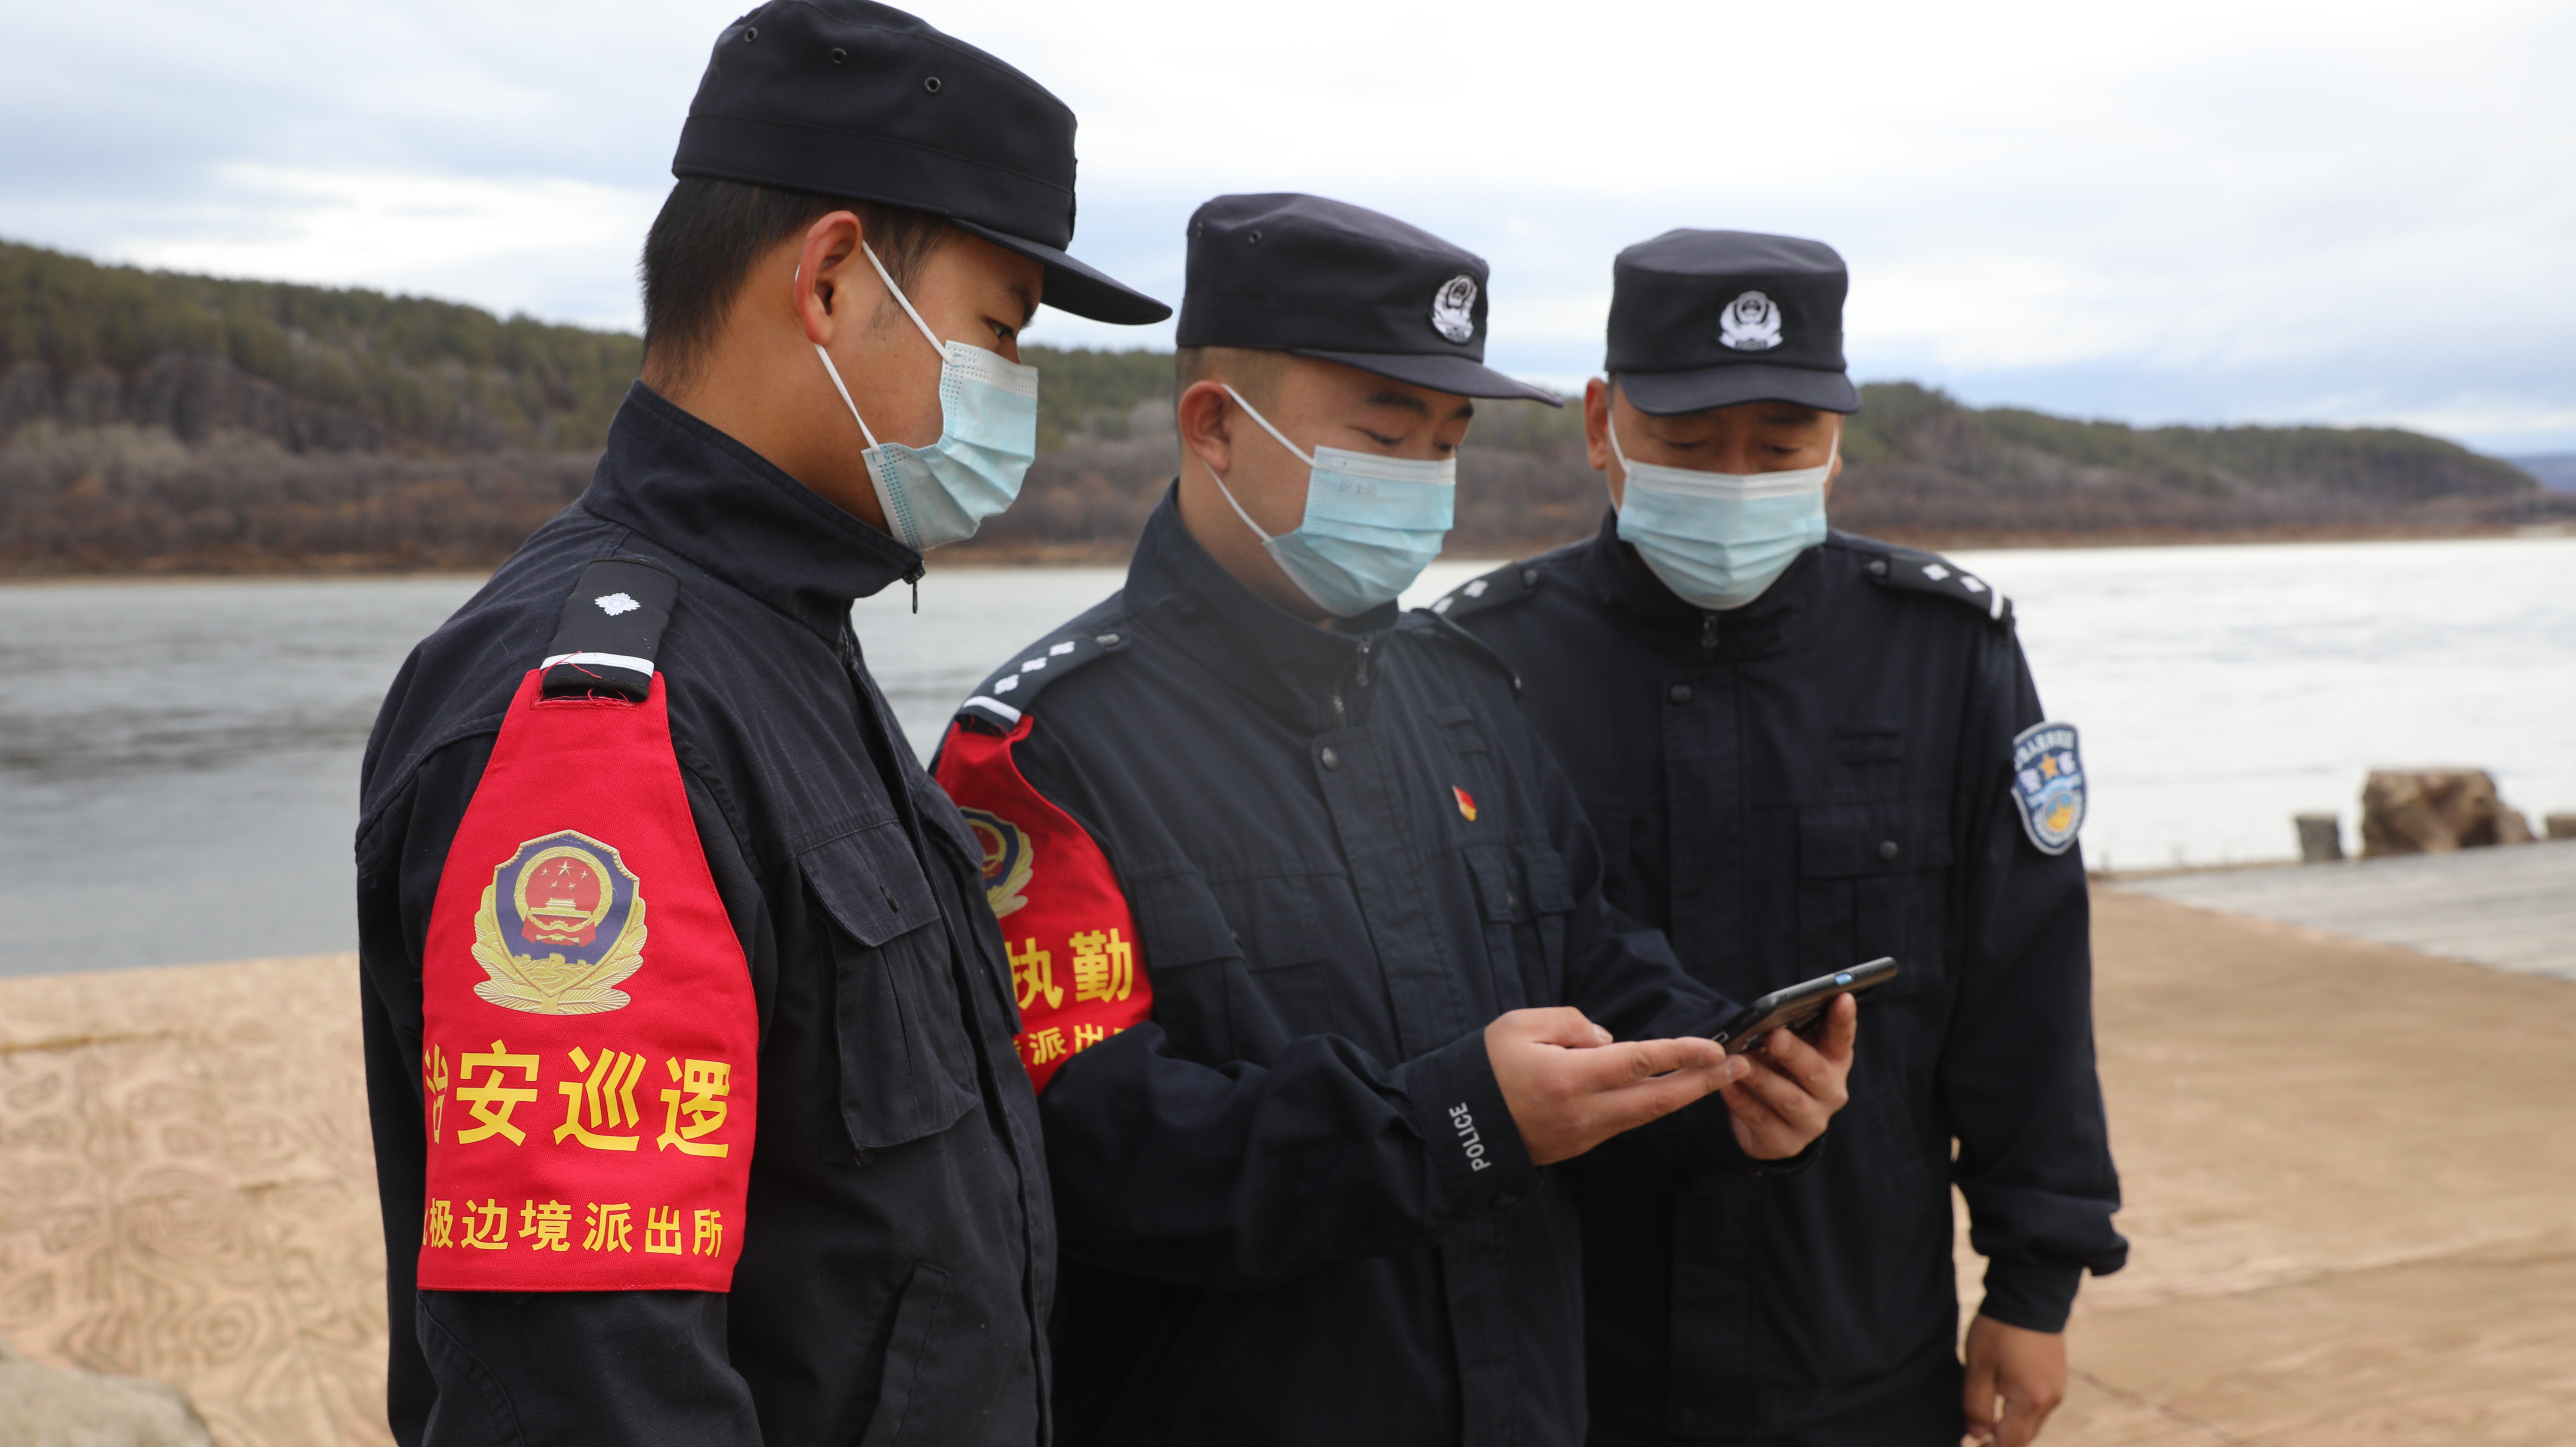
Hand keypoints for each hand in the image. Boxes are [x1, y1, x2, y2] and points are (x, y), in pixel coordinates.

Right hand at [1484, 1007, 1744, 1165]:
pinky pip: (1626, 1120)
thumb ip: (1569, 1023)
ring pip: (1647, 1113)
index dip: (1680, 1053)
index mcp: (1570, 1078)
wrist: (1459, 1129)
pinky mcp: (1582, 1143)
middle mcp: (1586, 1111)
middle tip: (1740, 1067)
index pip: (1639, 1061)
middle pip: (1658, 1098)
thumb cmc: (1484, 1070)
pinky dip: (1654, 1105)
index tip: (1714, 1047)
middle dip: (1703, 1083)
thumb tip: (1608, 1039)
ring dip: (1685, 1095)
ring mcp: (1587, 1133)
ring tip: (1717, 1078)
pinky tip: (1670, 1090)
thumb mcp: (1517, 1026)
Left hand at [1720, 992, 1856, 1159]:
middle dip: (1794, 1052)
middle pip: (1815, 1071)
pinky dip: (1742, 1101)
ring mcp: (1811, 1121)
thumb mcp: (1790, 1054)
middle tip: (1774, 1035)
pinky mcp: (1786, 1143)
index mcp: (1834, 1063)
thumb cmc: (1781, 1075)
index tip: (1842, 997)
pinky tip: (1726, 1086)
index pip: (1842, 1039)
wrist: (1772, 1129)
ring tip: (1742, 1062)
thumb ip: (1789, 1034)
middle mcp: (1831, 1093)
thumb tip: (1771, 1014)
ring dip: (1763, 1078)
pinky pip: (1761, 1119)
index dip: (1843, 1020)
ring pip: (1788, 1098)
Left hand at [1963, 1314, 2066, 1446]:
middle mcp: (2050, 1400)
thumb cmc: (1999, 1330)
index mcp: (2031, 1401)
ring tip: (1986, 1419)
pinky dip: (2021, 1412)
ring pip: (2032, 1423)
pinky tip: (2003, 1401)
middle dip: (2001, 1441)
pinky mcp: (2057, 1379)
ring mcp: (2057, 1389)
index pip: (2010, 1443)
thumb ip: (1976, 1406)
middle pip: (2024, 1436)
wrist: (2029, 1295)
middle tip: (1976, 1433)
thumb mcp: (1978, 1367)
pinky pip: (2039, 1407)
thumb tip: (1976, 1435)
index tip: (1972, 1442)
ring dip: (2011, 1427)